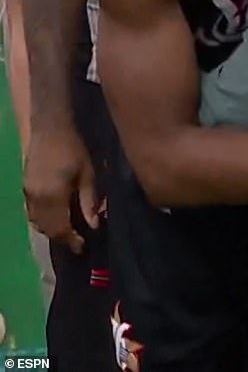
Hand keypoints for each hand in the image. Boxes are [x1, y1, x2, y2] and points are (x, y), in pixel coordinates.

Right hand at [24, 127, 97, 253]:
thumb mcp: (88, 174)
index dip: (72, 240)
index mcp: (53, 197)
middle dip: (62, 238)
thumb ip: (89, 201)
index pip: (60, 228)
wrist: (50, 127)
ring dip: (51, 230)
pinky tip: (55, 216)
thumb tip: (94, 224)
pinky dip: (42, 220)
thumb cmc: (74, 148)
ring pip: (36, 222)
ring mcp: (28, 193)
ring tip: (68, 230)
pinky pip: (31, 212)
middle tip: (77, 241)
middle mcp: (36, 199)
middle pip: (47, 229)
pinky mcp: (25, 187)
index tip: (83, 246)